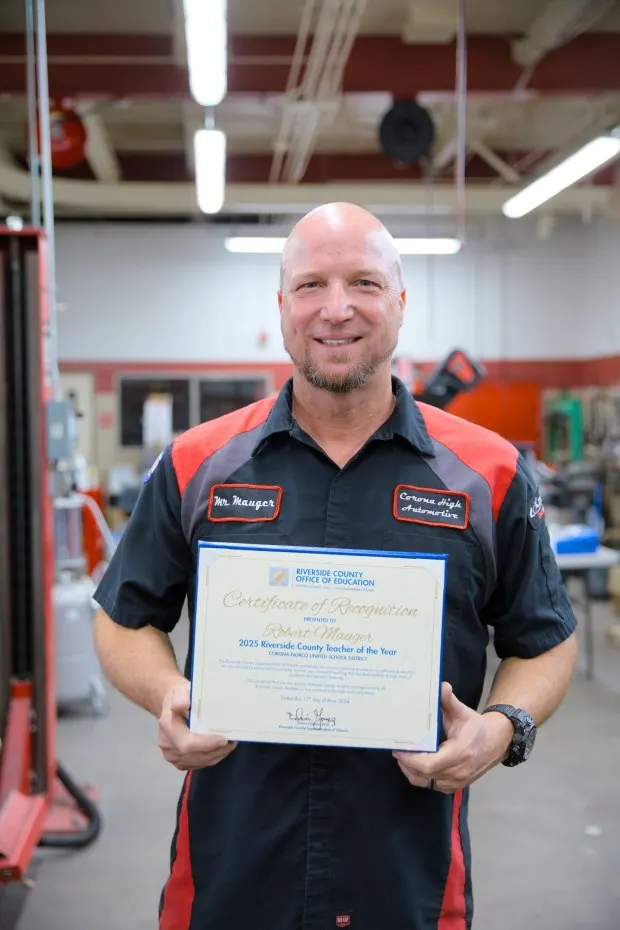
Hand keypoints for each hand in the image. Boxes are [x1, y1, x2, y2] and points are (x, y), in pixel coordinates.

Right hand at [157, 679, 236, 770]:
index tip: (224, 740)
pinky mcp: (179, 762)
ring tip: (230, 744)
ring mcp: (172, 756)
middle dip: (217, 750)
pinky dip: (212, 757)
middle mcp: (168, 745)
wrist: (170, 707)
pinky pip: (199, 764)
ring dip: (218, 754)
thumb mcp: (180, 691)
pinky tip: (220, 748)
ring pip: (200, 762)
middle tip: (233, 740)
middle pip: (196, 755)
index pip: (187, 743)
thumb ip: (183, 698)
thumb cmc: (179, 698)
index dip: (206, 744)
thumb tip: (187, 706)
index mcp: (168, 727)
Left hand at [393, 682, 512, 793]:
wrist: (496, 742)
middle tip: (398, 750)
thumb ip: (449, 701)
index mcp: (458, 753)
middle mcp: (457, 772)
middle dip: (407, 763)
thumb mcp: (463, 712)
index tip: (399, 749)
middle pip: (423, 775)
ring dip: (411, 771)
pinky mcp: (455, 786)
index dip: (410, 759)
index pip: (428, 764)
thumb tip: (441, 686)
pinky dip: (420, 777)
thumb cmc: (477, 727)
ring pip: (425, 783)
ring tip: (403, 757)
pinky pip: (432, 786)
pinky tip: (415, 765)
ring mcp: (456, 782)